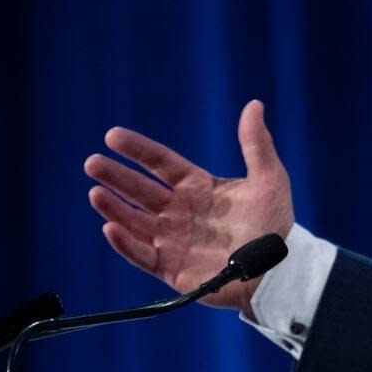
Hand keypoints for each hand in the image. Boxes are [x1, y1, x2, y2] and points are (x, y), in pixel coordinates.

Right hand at [84, 100, 293, 316]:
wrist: (279, 267)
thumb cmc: (275, 222)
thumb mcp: (269, 177)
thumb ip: (256, 143)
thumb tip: (254, 104)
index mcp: (198, 187)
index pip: (160, 163)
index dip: (138, 149)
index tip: (112, 136)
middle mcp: (180, 211)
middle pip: (141, 190)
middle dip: (116, 177)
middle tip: (92, 162)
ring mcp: (173, 239)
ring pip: (135, 221)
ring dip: (115, 207)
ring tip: (95, 192)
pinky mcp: (171, 267)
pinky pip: (142, 254)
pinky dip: (125, 243)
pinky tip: (111, 227)